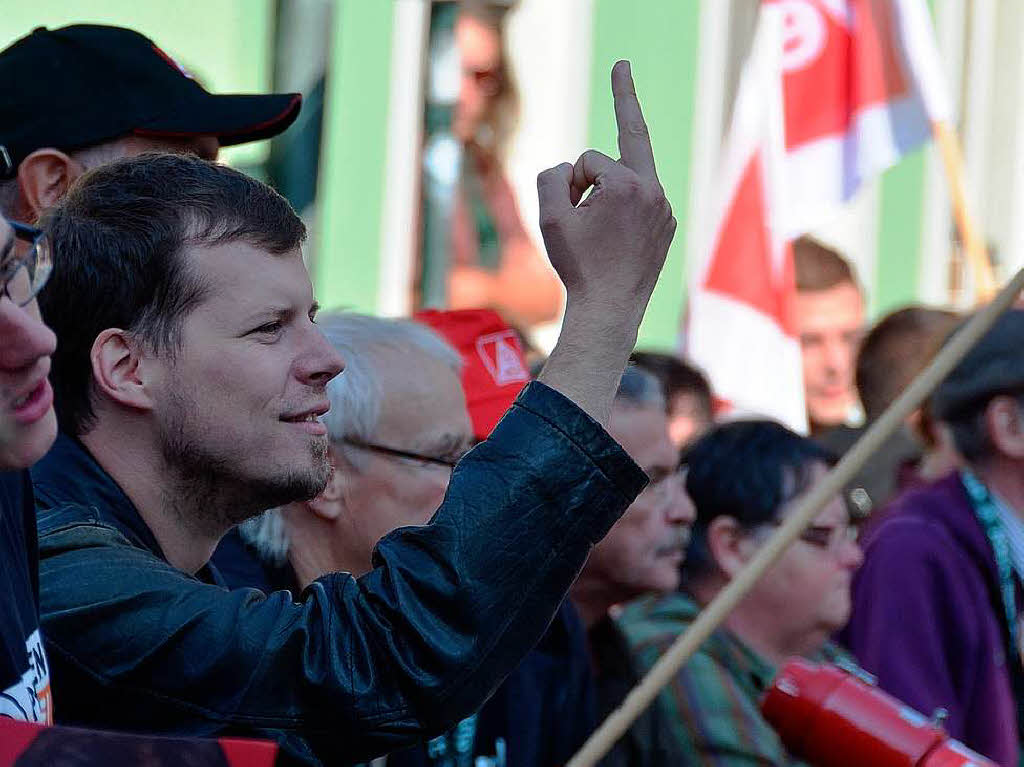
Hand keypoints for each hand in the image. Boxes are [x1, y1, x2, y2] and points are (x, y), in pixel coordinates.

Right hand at [536, 60, 674, 326]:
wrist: (609, 312)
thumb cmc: (578, 266)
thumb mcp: (549, 218)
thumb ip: (551, 177)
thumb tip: (567, 169)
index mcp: (629, 185)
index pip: (590, 159)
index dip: (571, 183)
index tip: (567, 208)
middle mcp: (655, 192)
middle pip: (628, 143)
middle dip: (624, 99)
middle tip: (622, 65)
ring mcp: (666, 210)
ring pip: (630, 180)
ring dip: (608, 191)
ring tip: (598, 225)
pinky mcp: (668, 227)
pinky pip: (641, 202)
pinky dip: (623, 210)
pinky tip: (613, 235)